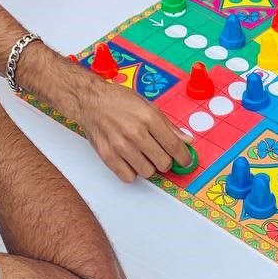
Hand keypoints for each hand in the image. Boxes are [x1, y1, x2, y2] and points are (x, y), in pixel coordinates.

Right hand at [76, 69, 194, 183]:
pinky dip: (133, 172)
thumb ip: (169, 125)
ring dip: (149, 167)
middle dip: (166, 161)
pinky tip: (131, 160)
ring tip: (143, 155)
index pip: (174, 146)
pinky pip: (129, 177)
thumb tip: (186, 140)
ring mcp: (121, 146)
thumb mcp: (148, 106)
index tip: (186, 161)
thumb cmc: (119, 101)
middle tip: (160, 154)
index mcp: (149, 118)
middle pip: (163, 163)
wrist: (91, 101)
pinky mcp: (108, 156)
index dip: (184, 157)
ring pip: (148, 172)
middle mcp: (135, 133)